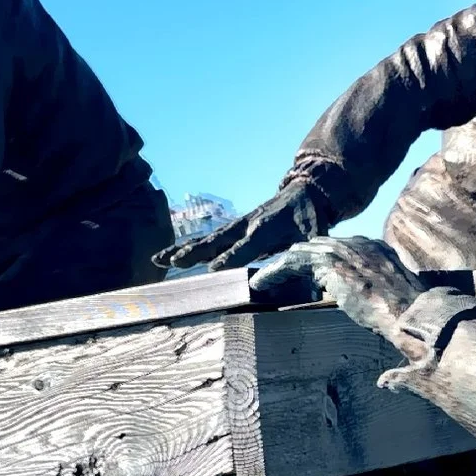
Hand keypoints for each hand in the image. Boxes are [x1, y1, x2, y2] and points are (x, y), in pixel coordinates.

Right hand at [156, 179, 329, 271]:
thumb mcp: (316, 235)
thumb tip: (313, 283)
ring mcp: (238, 225)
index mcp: (265, 229)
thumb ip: (309, 255)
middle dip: (195, 252)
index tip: (213, 269)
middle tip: (173, 262)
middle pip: (216, 241)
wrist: (305, 193)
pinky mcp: (234, 227)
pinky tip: (173, 255)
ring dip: (184, 249)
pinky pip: (210, 238)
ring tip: (160, 259)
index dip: (230, 257)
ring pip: (207, 239)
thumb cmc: (310, 217)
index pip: (244, 246)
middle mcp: (246, 225)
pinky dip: (190, 246)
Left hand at [255, 237, 425, 339]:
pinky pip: (292, 263)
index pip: (339, 249)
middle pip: (318, 246)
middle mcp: (359, 243)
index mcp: (375, 249)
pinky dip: (274, 273)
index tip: (306, 275)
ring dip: (281, 267)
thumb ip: (371, 293)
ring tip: (264, 280)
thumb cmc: (405, 314)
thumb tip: (359, 303)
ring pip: (302, 252)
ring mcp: (344, 249)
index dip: (318, 262)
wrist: (410, 311)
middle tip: (278, 275)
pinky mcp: (329, 262)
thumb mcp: (387, 297)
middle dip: (296, 260)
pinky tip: (261, 284)